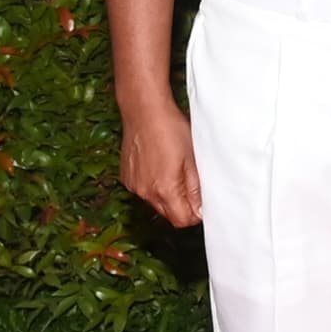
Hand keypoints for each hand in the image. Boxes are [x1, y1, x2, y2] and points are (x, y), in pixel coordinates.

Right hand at [119, 93, 199, 227]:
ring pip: (156, 203)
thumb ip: (197, 188)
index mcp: (164, 189)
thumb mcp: (193, 159)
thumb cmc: (172, 130)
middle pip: (168, 214)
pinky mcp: (127, 177)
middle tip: (193, 186)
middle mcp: (145, 192)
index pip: (182, 220)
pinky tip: (161, 166)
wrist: (144, 111)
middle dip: (182, 206)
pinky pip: (144, 190)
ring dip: (168, 195)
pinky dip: (154, 185)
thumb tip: (201, 209)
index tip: (203, 203)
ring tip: (176, 171)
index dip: (195, 215)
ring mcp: (133, 185)